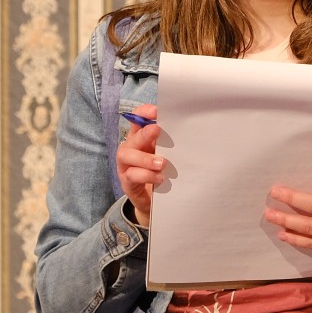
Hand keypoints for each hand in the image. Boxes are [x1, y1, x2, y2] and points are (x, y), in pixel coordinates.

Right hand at [115, 105, 162, 225]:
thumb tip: (185, 129)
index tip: (157, 112)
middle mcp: (130, 148)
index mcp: (140, 137)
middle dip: (144, 133)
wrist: (152, 200)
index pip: (137, 119)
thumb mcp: (164, 154)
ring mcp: (126, 165)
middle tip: (157, 131)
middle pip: (132, 136)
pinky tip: (160, 178)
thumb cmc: (160, 171)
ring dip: (145, 158)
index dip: (144, 113)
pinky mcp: (127, 181)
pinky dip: (146, 175)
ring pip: (126, 155)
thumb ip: (168, 143)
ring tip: (162, 163)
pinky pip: (132, 175)